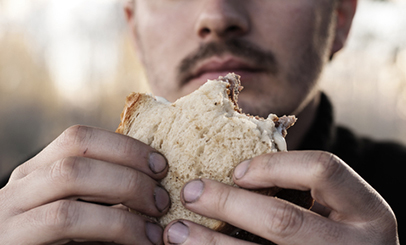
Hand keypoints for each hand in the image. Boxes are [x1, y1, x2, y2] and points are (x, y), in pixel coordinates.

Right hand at [0, 125, 169, 244]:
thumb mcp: (84, 217)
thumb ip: (104, 197)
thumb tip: (155, 184)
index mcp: (40, 172)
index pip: (80, 137)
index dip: (126, 146)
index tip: (160, 165)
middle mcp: (21, 184)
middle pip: (78, 151)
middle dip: (130, 169)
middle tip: (163, 198)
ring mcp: (11, 210)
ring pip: (71, 175)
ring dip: (125, 191)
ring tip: (157, 220)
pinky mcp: (13, 238)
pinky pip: (66, 218)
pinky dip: (114, 226)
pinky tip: (141, 241)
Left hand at [163, 151, 398, 244]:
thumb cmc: (339, 231)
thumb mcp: (337, 207)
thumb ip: (302, 188)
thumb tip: (235, 169)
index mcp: (367, 212)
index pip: (323, 170)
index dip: (274, 165)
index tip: (237, 171)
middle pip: (282, 221)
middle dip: (227, 204)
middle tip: (190, 192)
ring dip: (210, 244)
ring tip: (175, 232)